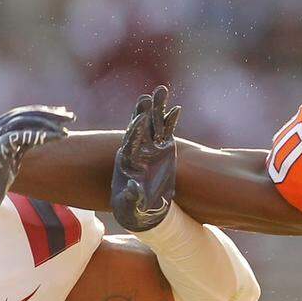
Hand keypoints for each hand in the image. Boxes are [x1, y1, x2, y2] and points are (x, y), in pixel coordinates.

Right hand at [0, 106, 70, 225]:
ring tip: (65, 132)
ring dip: (47, 126)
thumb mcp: (12, 157)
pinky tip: (55, 138)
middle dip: (49, 114)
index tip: (63, 113)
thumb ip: (23, 143)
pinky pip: (18, 137)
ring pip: (22, 122)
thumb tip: (42, 133)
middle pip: (22, 114)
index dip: (42, 112)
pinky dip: (38, 136)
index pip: (19, 113)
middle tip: (71, 117)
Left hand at [111, 85, 180, 231]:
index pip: (131, 142)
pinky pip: (167, 131)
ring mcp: (152, 148)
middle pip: (141, 128)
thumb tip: (132, 187)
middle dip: (144, 113)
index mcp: (126, 161)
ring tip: (161, 90)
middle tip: (147, 98)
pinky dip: (170, 120)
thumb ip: (131, 197)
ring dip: (157, 108)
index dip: (135, 131)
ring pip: (154, 125)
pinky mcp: (165, 149)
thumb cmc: (134, 209)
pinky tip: (175, 108)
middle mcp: (137, 150)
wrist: (146, 210)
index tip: (139, 119)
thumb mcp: (131, 207)